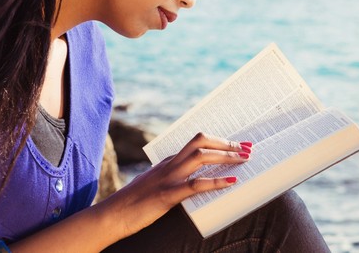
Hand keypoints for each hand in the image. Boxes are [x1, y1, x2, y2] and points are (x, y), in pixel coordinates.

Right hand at [100, 132, 252, 235]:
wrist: (111, 216)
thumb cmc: (133, 204)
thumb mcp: (155, 186)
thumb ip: (172, 180)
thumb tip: (194, 181)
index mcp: (167, 162)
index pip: (197, 143)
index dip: (220, 142)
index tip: (238, 145)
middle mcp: (169, 165)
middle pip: (201, 142)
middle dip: (227, 144)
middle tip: (247, 149)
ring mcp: (168, 178)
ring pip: (201, 157)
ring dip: (226, 157)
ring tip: (244, 160)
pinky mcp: (166, 196)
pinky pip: (194, 185)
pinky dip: (215, 182)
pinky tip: (231, 182)